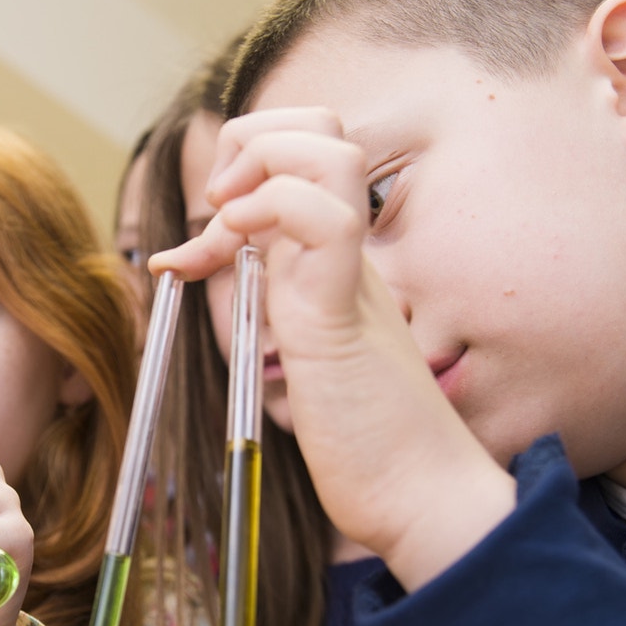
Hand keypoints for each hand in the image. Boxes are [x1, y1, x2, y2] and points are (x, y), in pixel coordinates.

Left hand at [150, 107, 513, 589]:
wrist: (424, 500)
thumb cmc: (366, 443)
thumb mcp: (298, 355)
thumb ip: (266, 302)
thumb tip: (207, 265)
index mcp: (341, 261)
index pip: (308, 154)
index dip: (246, 166)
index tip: (201, 239)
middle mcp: (352, 255)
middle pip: (322, 126)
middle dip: (252, 138)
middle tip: (218, 207)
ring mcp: (354, 277)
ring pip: (329, 148)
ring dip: (261, 160)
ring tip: (226, 218)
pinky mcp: (345, 313)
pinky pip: (326, 219)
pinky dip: (270, 208)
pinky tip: (234, 243)